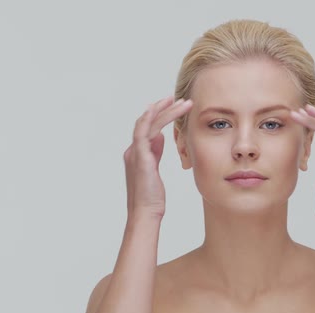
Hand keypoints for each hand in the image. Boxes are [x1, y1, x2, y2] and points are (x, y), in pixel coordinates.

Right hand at [123, 96, 192, 221]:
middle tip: (178, 98)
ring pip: (147, 123)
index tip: (172, 104)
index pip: (147, 127)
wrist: (146, 212)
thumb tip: (160, 137)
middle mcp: (133, 150)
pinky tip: (161, 110)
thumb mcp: (154, 169)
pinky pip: (142, 132)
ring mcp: (135, 153)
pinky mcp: (140, 158)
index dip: (159, 114)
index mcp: (137, 153)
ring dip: (164, 110)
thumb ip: (155, 152)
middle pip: (147, 122)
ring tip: (181, 102)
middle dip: (163, 108)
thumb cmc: (152, 196)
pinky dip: (150, 119)